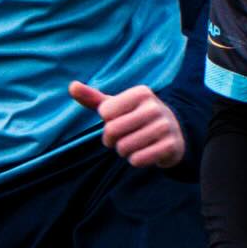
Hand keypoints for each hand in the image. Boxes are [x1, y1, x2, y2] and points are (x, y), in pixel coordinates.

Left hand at [69, 79, 184, 168]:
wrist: (174, 132)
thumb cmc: (136, 117)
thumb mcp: (117, 106)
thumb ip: (93, 98)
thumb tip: (72, 86)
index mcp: (141, 93)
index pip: (105, 113)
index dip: (106, 122)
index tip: (118, 121)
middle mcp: (154, 107)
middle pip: (112, 131)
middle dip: (111, 140)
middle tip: (122, 138)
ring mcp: (164, 126)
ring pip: (124, 148)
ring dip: (124, 152)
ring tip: (135, 144)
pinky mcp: (170, 146)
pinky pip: (138, 160)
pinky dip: (135, 161)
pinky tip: (145, 153)